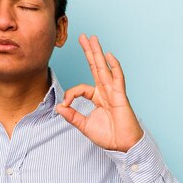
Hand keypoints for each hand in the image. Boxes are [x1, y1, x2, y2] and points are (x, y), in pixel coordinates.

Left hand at [56, 34, 143, 151]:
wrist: (123, 146)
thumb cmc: (108, 136)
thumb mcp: (84, 126)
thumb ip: (72, 116)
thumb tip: (59, 107)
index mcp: (97, 97)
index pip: (81, 88)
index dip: (71, 94)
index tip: (65, 105)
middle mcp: (105, 91)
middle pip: (95, 67)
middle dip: (89, 52)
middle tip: (83, 37)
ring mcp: (114, 92)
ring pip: (104, 68)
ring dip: (98, 53)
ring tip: (93, 39)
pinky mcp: (121, 96)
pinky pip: (118, 78)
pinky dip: (114, 67)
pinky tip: (109, 55)